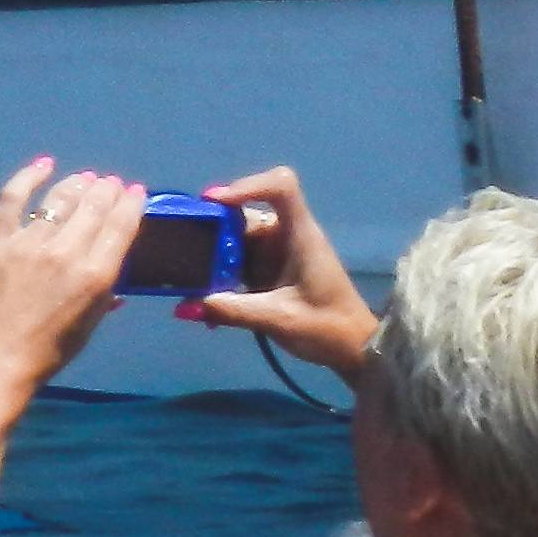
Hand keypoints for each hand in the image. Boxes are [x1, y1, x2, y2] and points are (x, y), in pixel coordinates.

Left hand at [0, 156, 142, 401]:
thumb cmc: (48, 350)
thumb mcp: (89, 325)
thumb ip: (106, 292)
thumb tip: (116, 268)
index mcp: (95, 275)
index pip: (120, 226)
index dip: (131, 204)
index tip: (135, 192)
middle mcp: (66, 252)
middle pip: (94, 207)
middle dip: (107, 190)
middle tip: (110, 182)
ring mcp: (29, 242)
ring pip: (60, 199)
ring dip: (78, 184)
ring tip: (86, 178)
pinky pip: (14, 197)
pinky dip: (29, 176)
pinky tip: (44, 165)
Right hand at [194, 168, 376, 374]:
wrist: (355, 351)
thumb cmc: (328, 328)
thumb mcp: (278, 320)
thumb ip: (232, 311)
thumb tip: (185, 307)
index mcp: (300, 236)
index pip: (281, 187)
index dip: (248, 185)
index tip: (214, 202)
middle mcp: (286, 237)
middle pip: (246, 214)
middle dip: (214, 227)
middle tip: (182, 245)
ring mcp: (277, 254)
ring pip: (237, 239)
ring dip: (213, 255)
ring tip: (187, 276)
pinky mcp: (269, 272)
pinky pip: (238, 262)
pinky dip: (220, 275)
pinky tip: (204, 298)